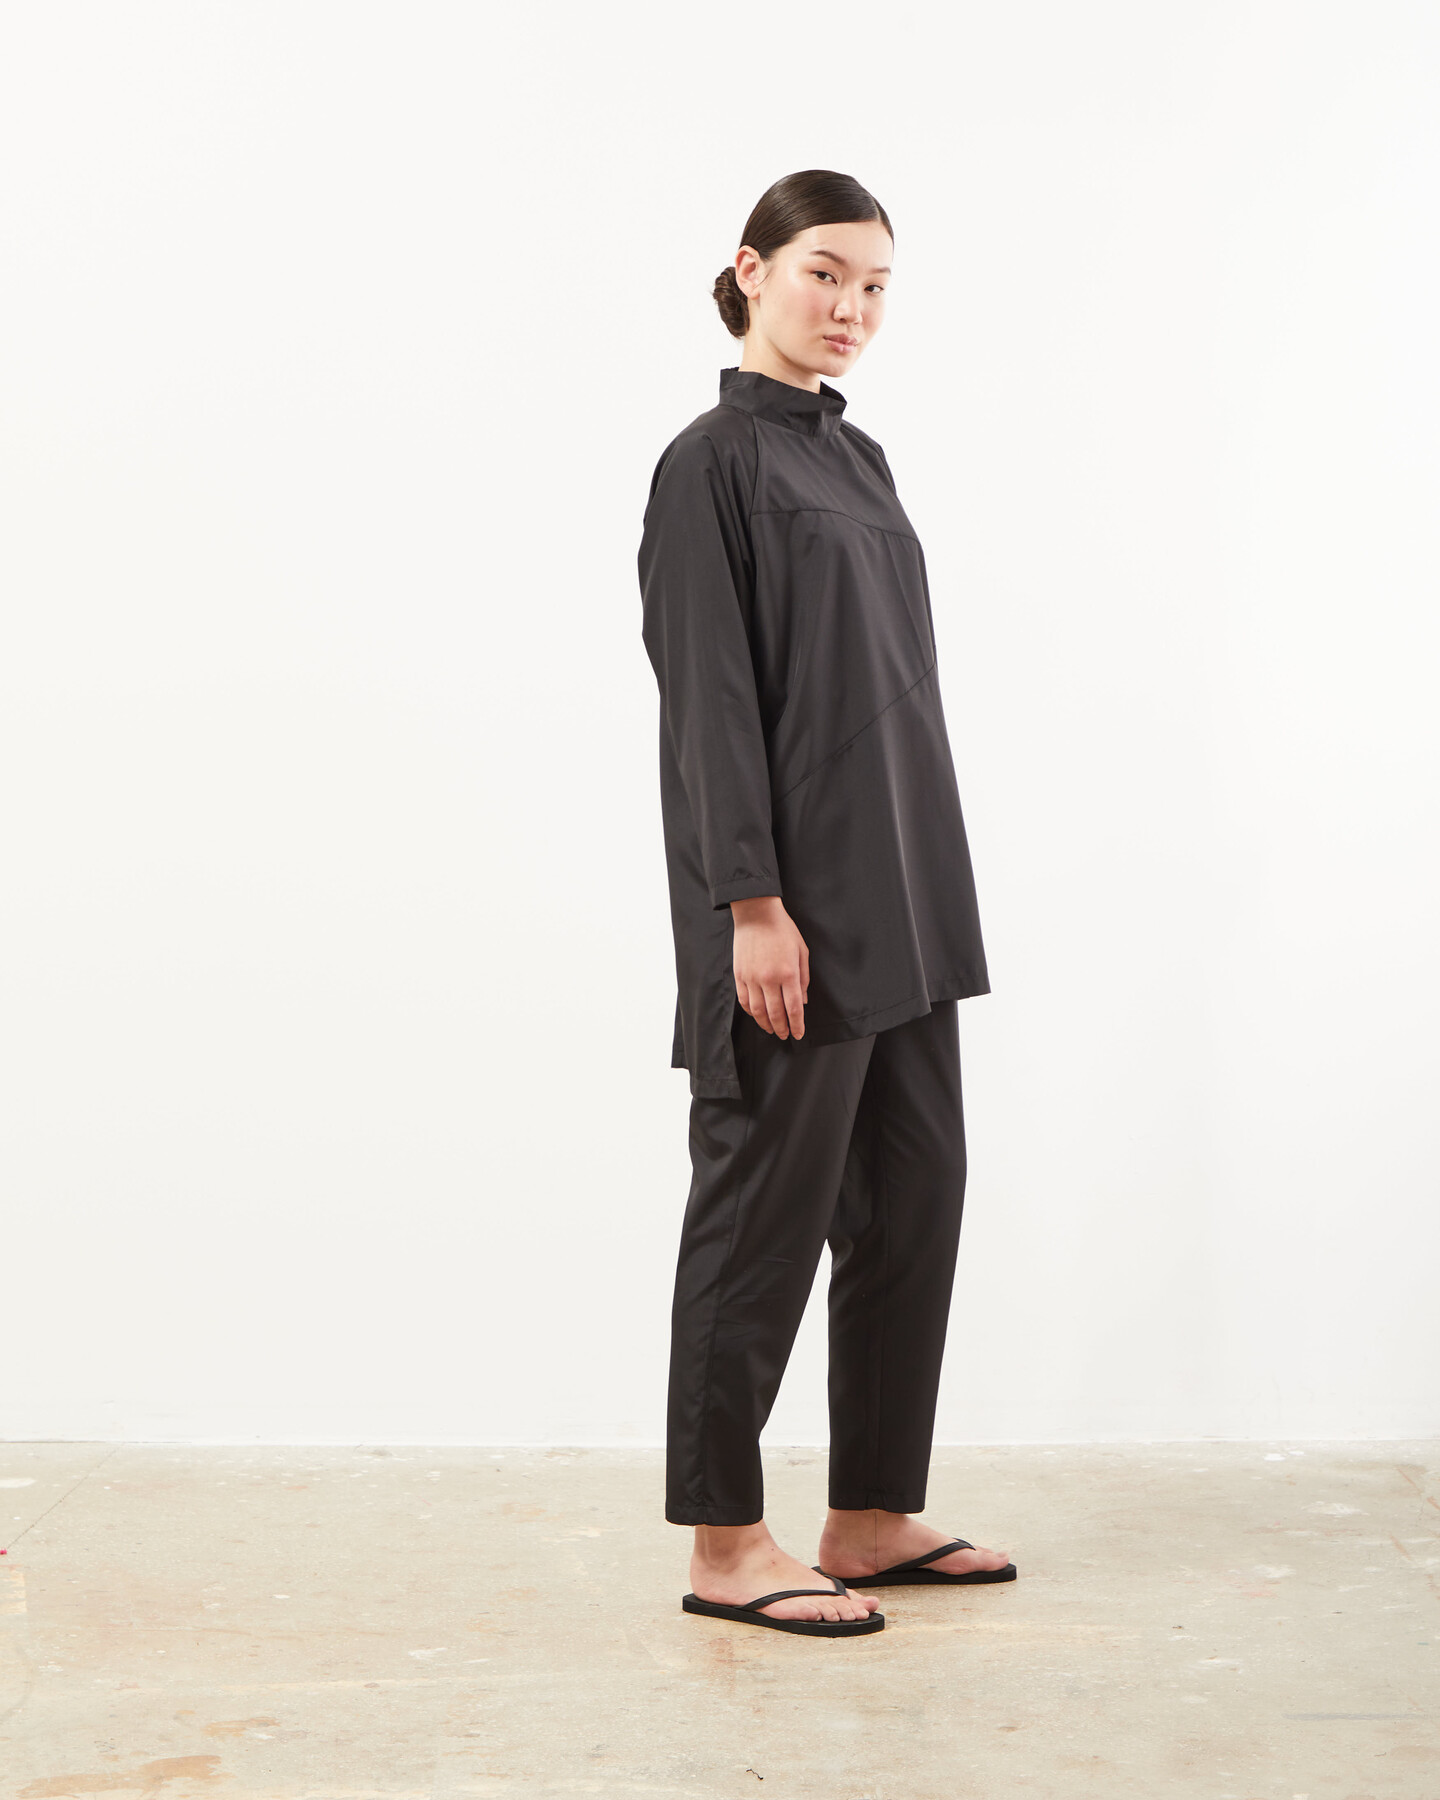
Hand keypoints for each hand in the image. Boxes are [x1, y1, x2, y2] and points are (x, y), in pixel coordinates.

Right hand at [729, 896, 808, 1038]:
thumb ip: (804, 979)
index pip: (793, 1009)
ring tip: (771, 1030)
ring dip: (765, 1024)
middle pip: (775, 1014)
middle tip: (785, 1035)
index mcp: (788, 973)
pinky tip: (756, 1015)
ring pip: (757, 1011)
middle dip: (781, 1028)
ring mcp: (752, 978)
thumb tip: (803, 1002)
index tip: (798, 1034)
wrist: (756, 914)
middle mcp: (769, 979)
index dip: (797, 1025)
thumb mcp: (802, 951)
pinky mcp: (739, 974)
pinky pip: (744, 1000)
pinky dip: (750, 1012)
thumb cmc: (783, 930)